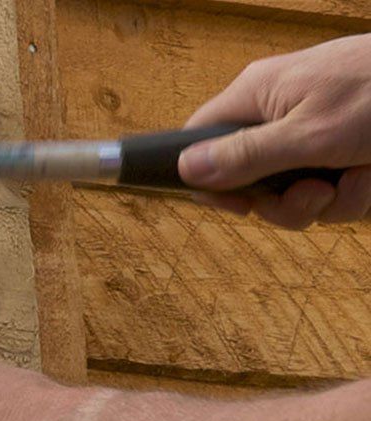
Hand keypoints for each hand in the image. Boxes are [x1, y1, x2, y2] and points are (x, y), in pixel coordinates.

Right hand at [178, 34, 370, 228]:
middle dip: (285, 204)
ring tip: (359, 178)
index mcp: (258, 96)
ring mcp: (312, 138)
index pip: (200, 140)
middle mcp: (279, 117)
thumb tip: (186, 168)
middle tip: (314, 194)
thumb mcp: (307, 133)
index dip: (209, 181)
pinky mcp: (341, 154)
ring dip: (328, 203)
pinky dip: (355, 195)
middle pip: (249, 185)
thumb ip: (245, 156)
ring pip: (292, 198)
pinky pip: (330, 196)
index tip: (237, 204)